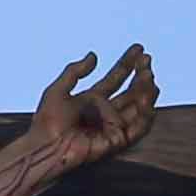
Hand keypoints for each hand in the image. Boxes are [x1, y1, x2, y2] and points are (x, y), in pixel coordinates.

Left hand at [26, 46, 157, 166]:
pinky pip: (138, 127)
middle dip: (140, 75)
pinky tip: (145, 98)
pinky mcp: (117, 140)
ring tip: (148, 75)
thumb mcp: (57, 89)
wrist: (46, 145)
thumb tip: (93, 56)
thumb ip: (75, 71)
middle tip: (146, 59)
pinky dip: (145, 113)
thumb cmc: (47, 122)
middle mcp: (104, 111)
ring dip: (145, 90)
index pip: (114, 79)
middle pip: (129, 91)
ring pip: (137, 106)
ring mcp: (112, 125)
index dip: (127, 64)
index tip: (138, 49)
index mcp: (91, 99)